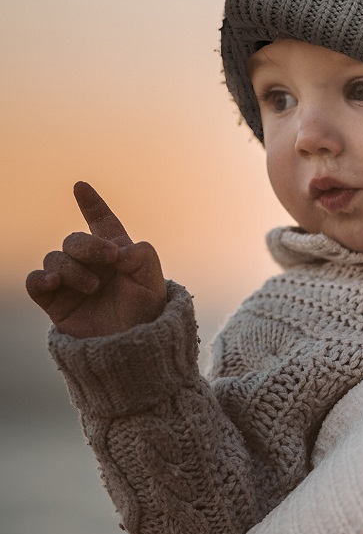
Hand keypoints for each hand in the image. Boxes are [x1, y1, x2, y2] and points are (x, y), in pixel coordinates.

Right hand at [25, 182, 166, 337]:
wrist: (132, 347)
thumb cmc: (147, 313)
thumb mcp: (154, 280)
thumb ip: (142, 255)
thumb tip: (117, 251)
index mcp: (117, 252)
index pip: (102, 222)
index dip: (92, 205)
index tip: (80, 186)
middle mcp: (92, 264)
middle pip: (74, 239)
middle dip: (89, 245)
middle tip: (110, 260)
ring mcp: (71, 282)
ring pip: (55, 258)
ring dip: (73, 268)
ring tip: (92, 287)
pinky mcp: (55, 302)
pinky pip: (37, 281)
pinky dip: (42, 278)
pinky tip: (55, 282)